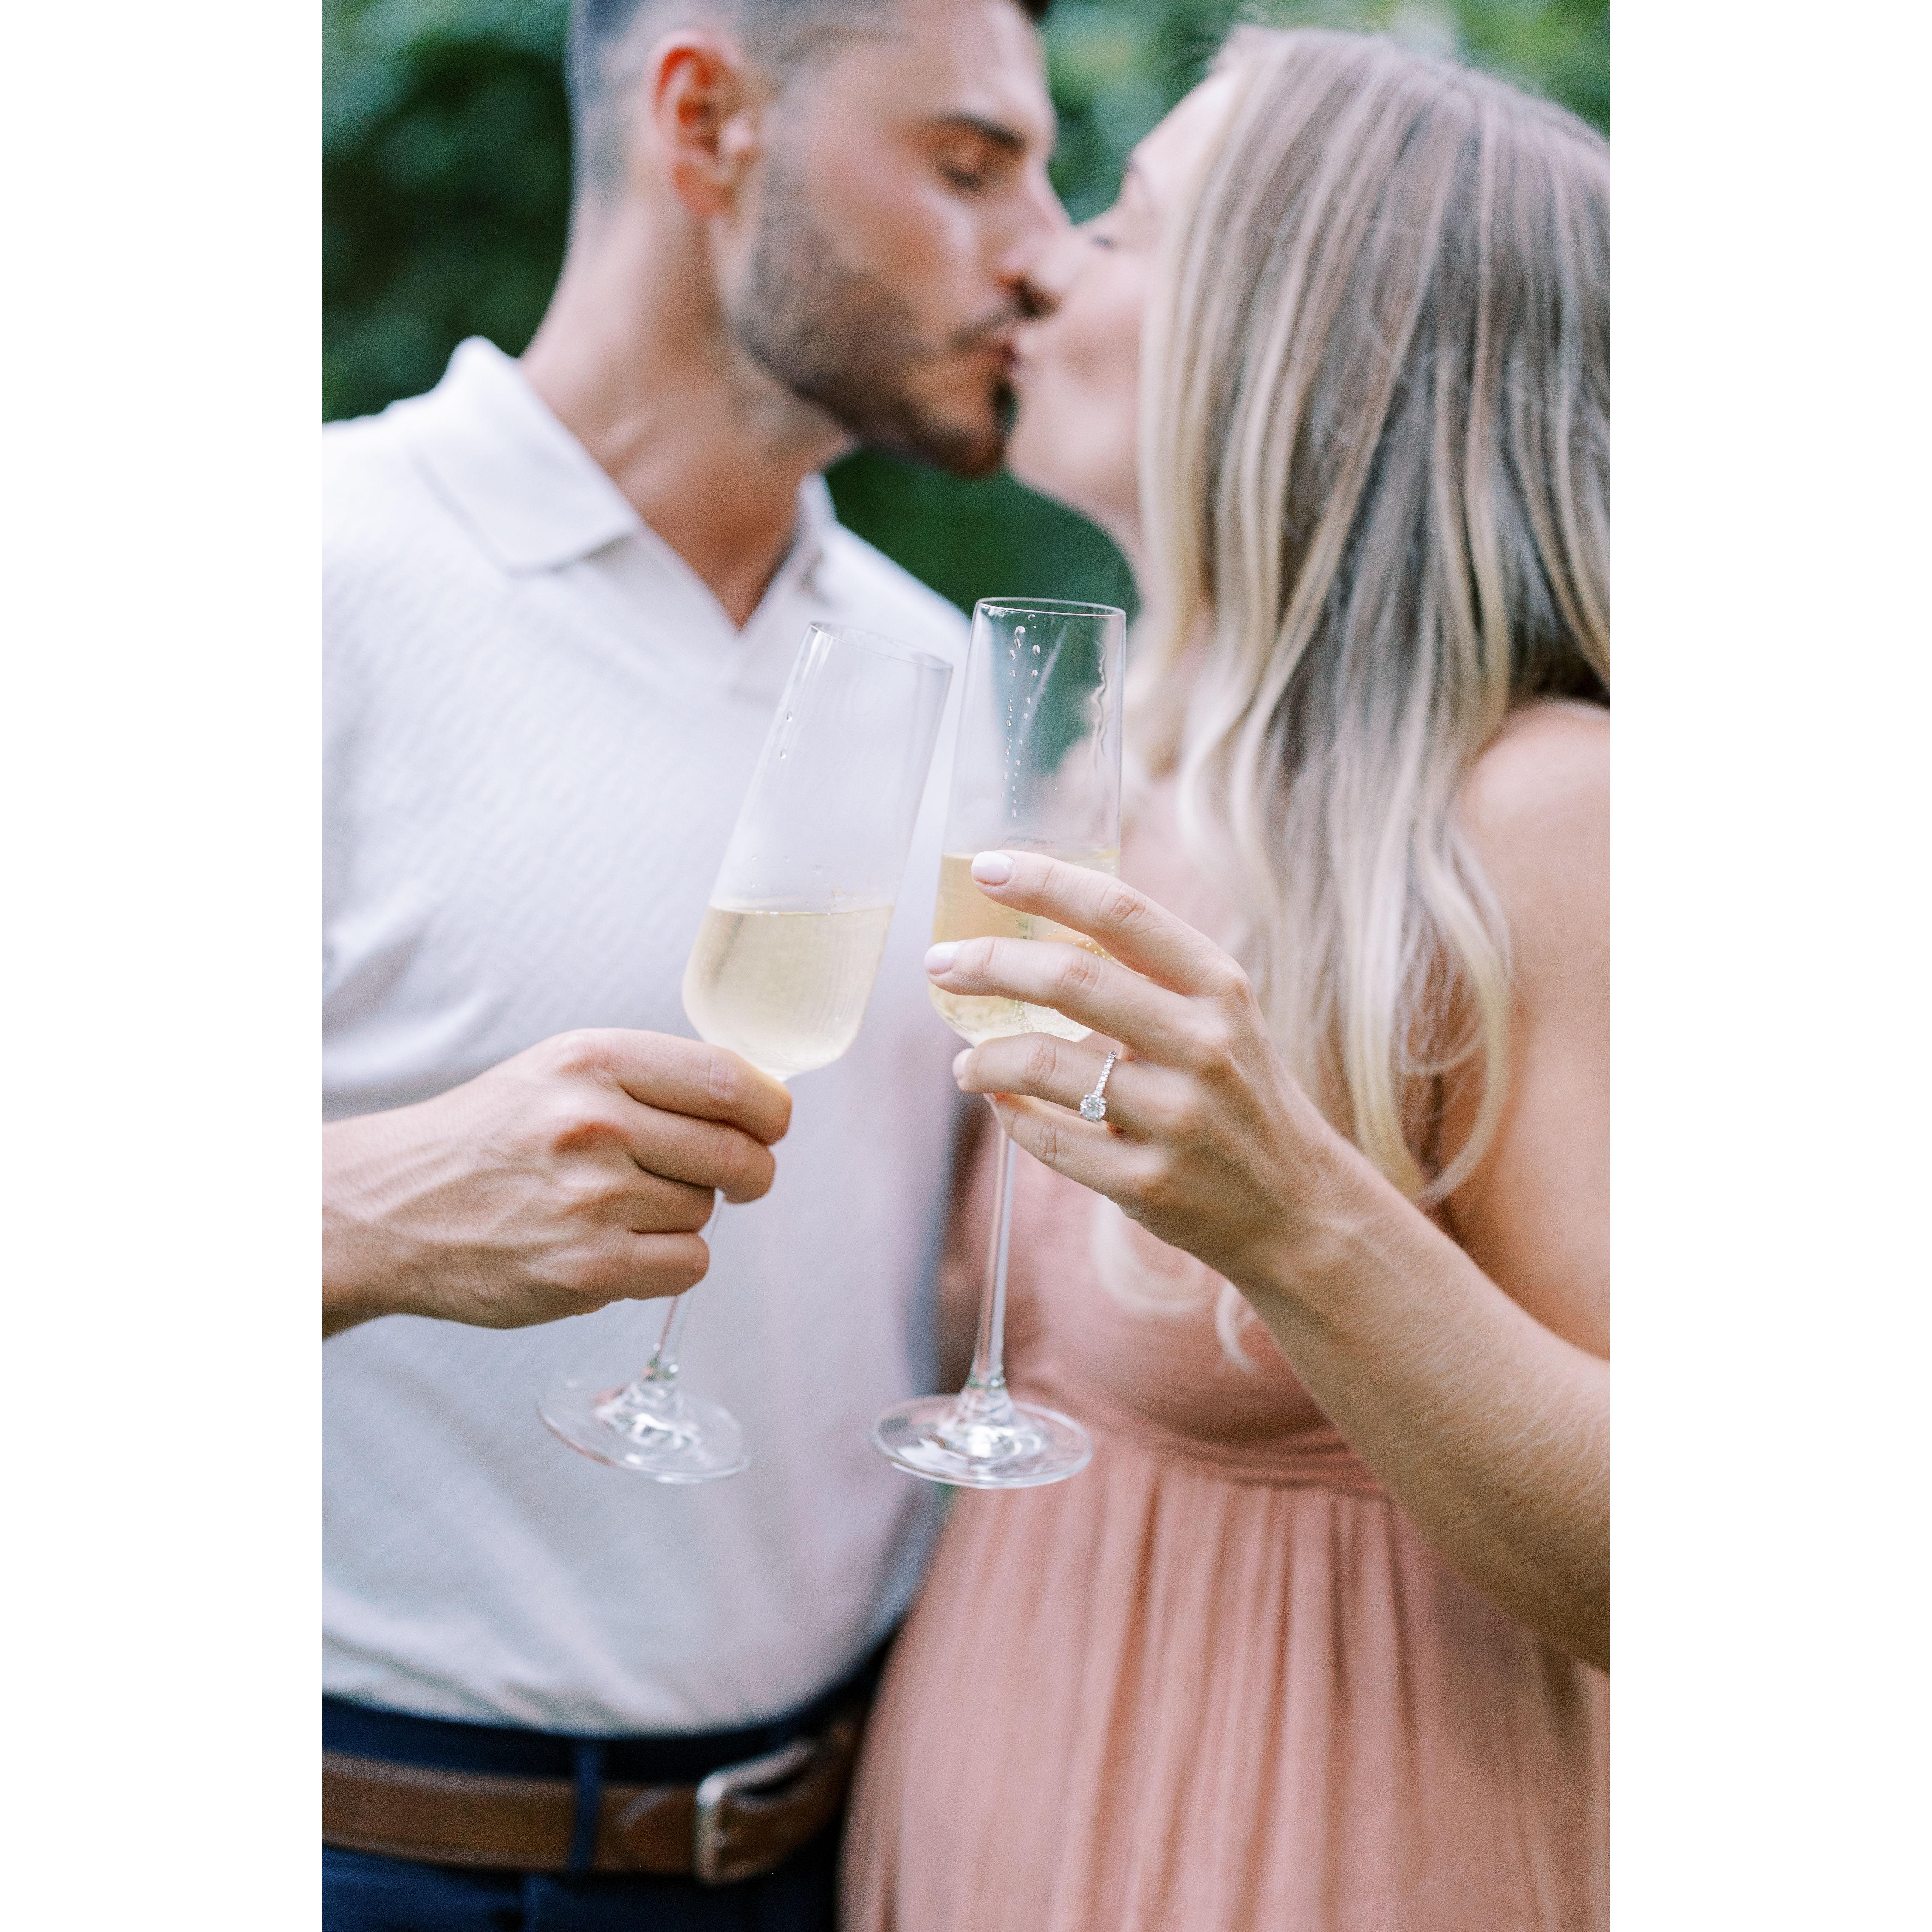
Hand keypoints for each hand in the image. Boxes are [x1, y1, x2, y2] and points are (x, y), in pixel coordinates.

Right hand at [324, 1030, 790, 1334]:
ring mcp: (591, 1199)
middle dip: (750, 1171)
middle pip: (739, 1154)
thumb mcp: (563, 1073)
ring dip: (684, 1215)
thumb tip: (758, 1101)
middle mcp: (595, 1124)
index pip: (731, 1081)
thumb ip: (654, 1079)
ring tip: (620, 1207)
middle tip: (732, 1177)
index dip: (770, 1110)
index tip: (770, 1125)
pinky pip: (688, 1265)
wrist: (394, 1206)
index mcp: (595, 1062)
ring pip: (706, 1212)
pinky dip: (668, 1262)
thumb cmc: (494, 1136)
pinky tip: (621, 1247)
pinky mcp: (587, 1268)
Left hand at [924, 852, 1344, 1291]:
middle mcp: (1203, 1045)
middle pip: (1070, 980)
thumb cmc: (1238, 1093)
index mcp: (1218, 988)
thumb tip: (1035, 929)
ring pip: (1043, 1065)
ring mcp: (1177, 1119)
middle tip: (940, 964)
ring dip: (984, 1058)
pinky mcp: (1148, 1185)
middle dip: (988, 963)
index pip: (1121, 912)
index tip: (987, 869)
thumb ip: (1147, 974)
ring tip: (966, 1064)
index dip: (1047, 882)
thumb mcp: (1218, 1017)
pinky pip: (1050, 1139)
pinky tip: (1003, 1106)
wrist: (1299, 1207)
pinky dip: (1011, 1117)